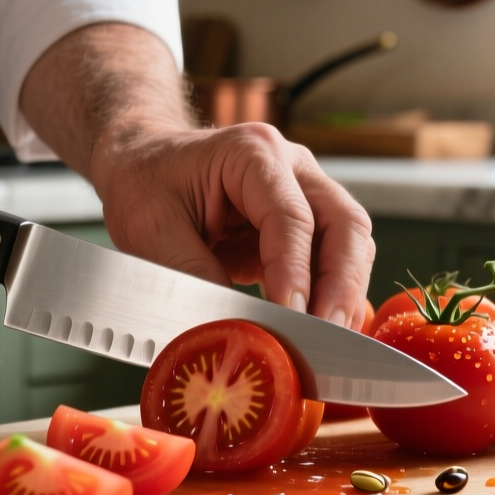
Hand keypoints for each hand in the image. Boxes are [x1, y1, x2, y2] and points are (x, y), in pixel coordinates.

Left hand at [17, 23, 373, 327]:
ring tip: (328, 340)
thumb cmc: (144, 186)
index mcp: (252, 153)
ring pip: (351, 242)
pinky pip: (336, 260)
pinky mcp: (306, 226)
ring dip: (346, 293)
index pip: (292, 216)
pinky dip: (335, 296)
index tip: (292, 318)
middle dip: (341, 284)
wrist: (143, 165)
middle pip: (344, 223)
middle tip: (327, 335)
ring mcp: (305, 193)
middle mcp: (291, 167)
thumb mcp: (150, 230)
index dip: (295, 272)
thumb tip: (235, 326)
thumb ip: (192, 274)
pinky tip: (323, 329)